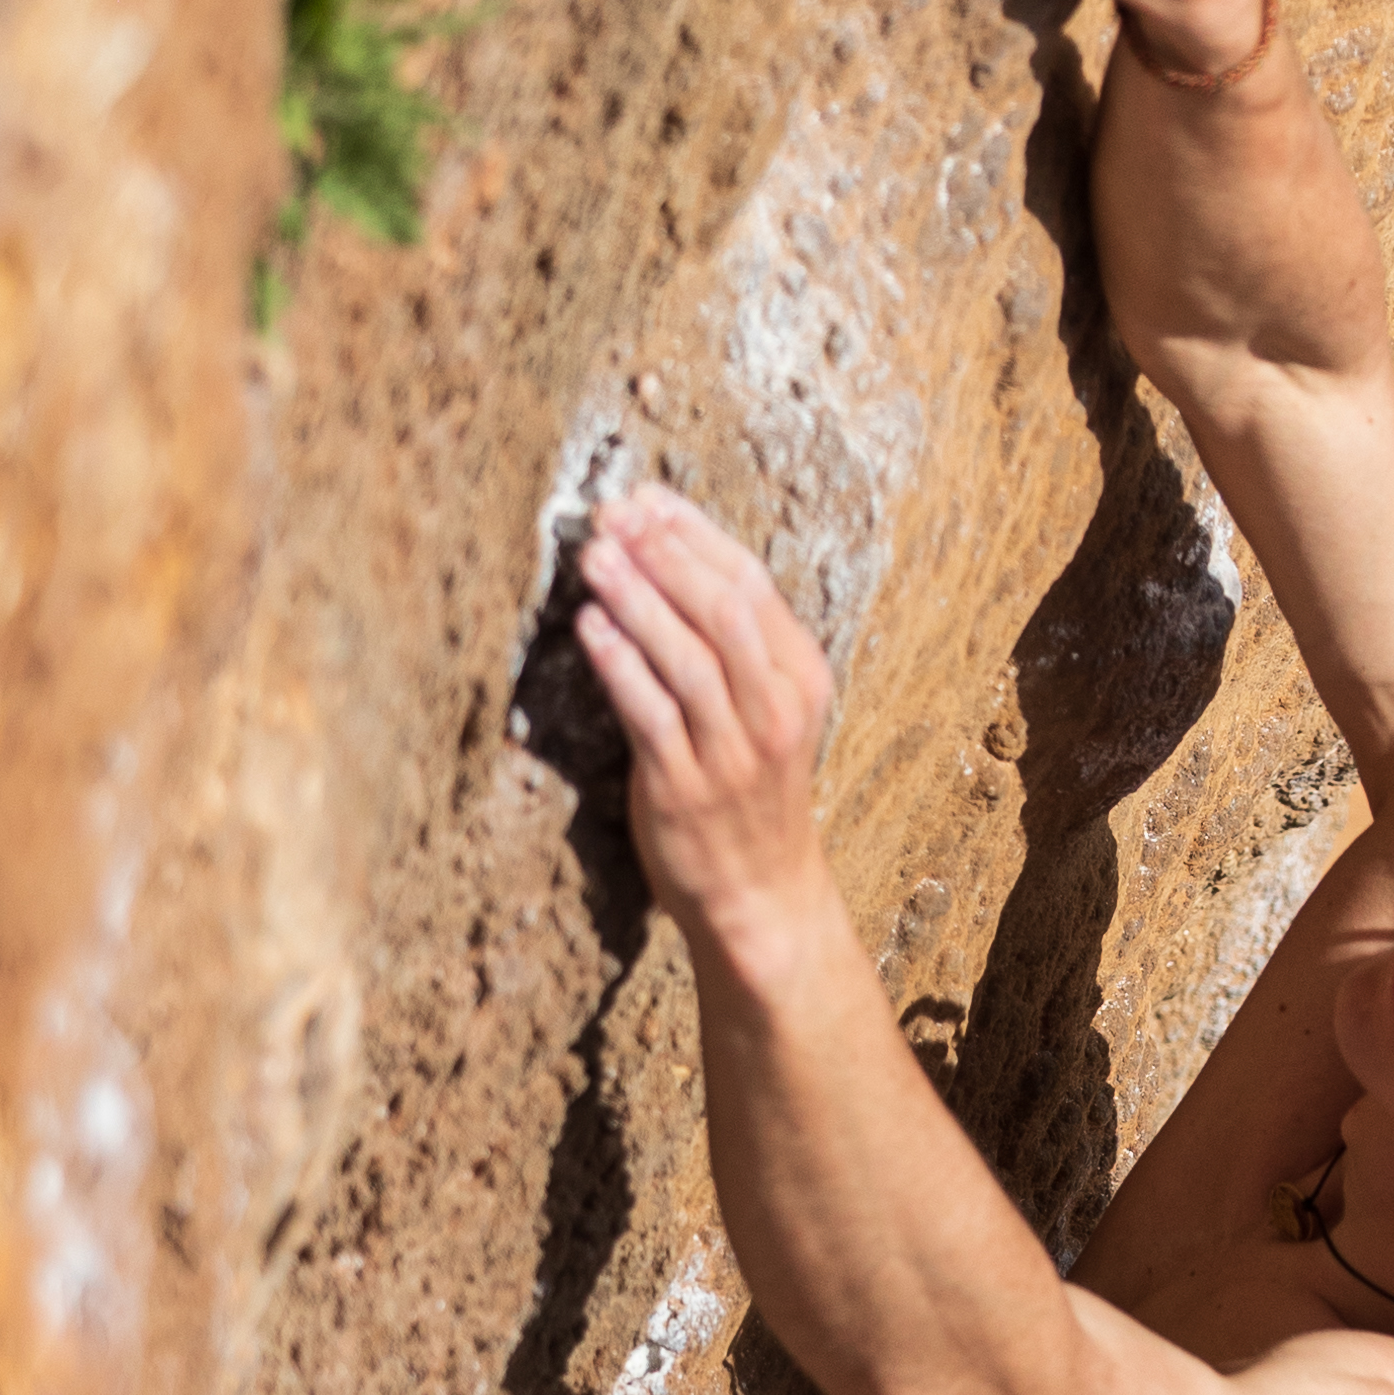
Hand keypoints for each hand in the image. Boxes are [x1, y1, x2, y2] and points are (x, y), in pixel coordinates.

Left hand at [570, 486, 838, 965]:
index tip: (646, 499)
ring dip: (636, 598)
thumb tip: (663, 558)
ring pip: (685, 657)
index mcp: (802, 681)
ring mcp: (730, 752)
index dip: (694, 535)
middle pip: (721, 612)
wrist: (759, 894)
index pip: (752, 586)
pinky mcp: (683, 787)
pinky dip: (620, 663)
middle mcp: (774, 712)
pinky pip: (649, 713)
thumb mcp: (767, 711)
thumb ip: (732, 647)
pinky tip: (591, 626)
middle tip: (611, 517)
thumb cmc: (752, 791)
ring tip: (594, 556)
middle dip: (662, 555)